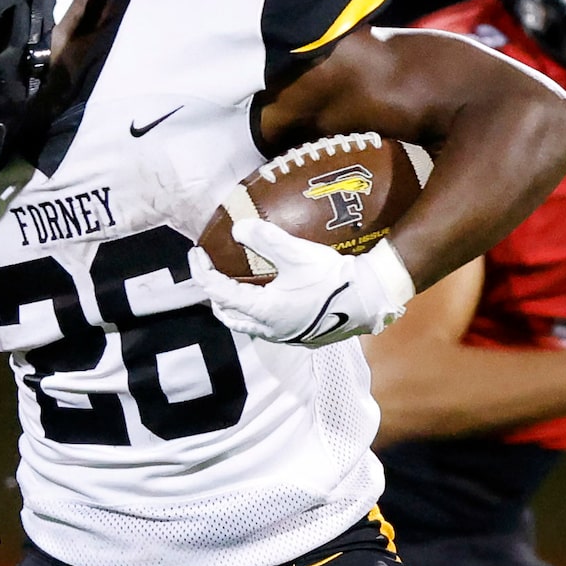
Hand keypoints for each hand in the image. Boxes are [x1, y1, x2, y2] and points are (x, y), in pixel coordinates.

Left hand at [198, 220, 414, 347]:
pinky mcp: (297, 336)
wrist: (368, 298)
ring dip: (231, 305)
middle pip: (225, 313)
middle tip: (210, 269)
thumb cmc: (332, 278)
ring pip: (243, 324)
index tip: (196, 252)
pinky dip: (252, 311)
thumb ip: (266, 239)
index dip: (201, 271)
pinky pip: (262, 327)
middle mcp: (267, 329)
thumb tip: (237, 228)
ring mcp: (283, 336)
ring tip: (231, 285)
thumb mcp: (297, 253)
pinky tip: (263, 297)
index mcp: (262, 311)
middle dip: (212, 292)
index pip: (217, 292)